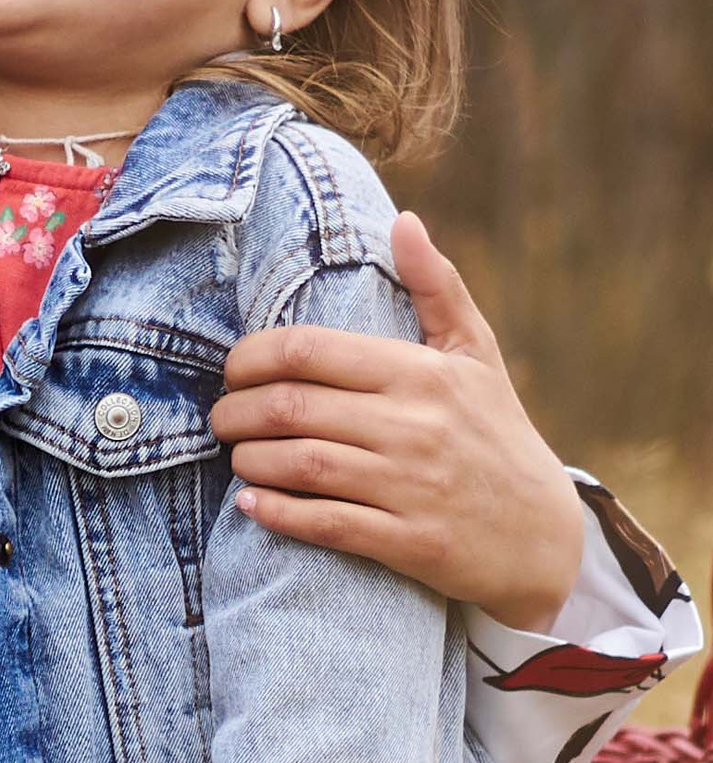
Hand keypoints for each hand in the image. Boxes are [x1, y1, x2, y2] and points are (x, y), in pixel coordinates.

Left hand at [209, 211, 581, 631]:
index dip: (250, 358)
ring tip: (236, 455)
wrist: (542, 535)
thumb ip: (435, 287)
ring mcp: (413, 486)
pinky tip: (250, 503)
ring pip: (300, 464)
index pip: (309, 351)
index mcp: (423, 373)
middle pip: (291, 408)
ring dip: (249, 460)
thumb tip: (403, 220)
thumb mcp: (476, 354)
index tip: (232, 371)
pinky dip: (277, 512)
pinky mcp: (411, 542)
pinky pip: (325, 524)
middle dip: (236, 413)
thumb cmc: (495, 431)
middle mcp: (416, 426)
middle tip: (221, 418)